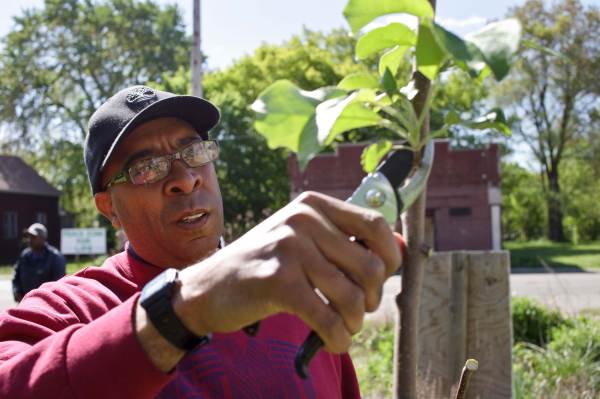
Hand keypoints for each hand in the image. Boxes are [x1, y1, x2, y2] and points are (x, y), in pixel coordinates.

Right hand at [173, 191, 401, 353]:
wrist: (208, 287)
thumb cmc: (264, 266)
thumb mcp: (301, 241)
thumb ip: (343, 242)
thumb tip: (399, 249)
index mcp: (313, 205)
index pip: (377, 225)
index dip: (390, 259)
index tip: (378, 281)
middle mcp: (303, 219)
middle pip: (370, 266)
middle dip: (371, 299)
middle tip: (355, 311)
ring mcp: (289, 247)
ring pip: (353, 297)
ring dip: (354, 323)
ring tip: (342, 328)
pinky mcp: (278, 281)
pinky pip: (329, 319)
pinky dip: (338, 338)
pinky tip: (332, 342)